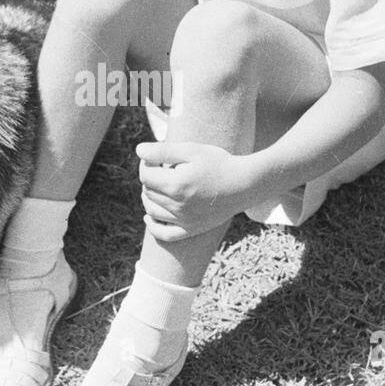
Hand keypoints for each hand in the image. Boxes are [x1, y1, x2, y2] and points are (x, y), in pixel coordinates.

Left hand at [136, 141, 258, 242]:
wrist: (246, 184)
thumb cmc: (220, 163)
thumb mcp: (192, 150)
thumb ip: (163, 151)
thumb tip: (138, 150)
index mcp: (177, 184)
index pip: (146, 175)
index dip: (146, 164)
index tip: (155, 158)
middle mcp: (178, 205)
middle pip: (148, 192)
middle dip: (150, 178)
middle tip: (161, 168)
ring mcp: (185, 220)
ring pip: (152, 211)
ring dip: (149, 198)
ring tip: (158, 186)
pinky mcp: (192, 229)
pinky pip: (165, 234)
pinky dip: (153, 226)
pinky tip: (149, 217)